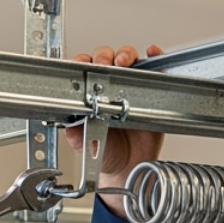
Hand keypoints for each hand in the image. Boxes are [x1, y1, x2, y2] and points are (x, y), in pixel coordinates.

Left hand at [68, 44, 165, 217]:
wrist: (127, 169)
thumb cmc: (105, 153)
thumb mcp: (84, 144)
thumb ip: (75, 133)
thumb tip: (69, 124)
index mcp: (89, 95)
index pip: (82, 69)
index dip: (81, 62)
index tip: (82, 64)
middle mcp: (108, 86)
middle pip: (104, 58)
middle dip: (103, 56)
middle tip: (104, 64)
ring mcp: (129, 86)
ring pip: (127, 59)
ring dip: (126, 53)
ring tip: (125, 61)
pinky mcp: (150, 91)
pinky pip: (154, 70)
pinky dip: (154, 57)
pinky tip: (152, 54)